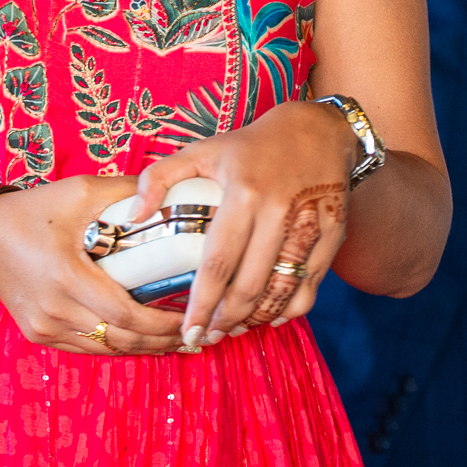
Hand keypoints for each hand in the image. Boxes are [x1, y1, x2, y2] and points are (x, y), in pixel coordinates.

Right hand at [0, 177, 187, 355]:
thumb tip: (172, 192)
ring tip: (177, 340)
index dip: (163, 323)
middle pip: (120, 339)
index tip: (192, 316)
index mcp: (66, 276)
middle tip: (195, 333)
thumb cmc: (32, 210)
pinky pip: (86, 348)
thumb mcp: (79, 191)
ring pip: (105, 349)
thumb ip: (126, 192)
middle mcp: (54, 310)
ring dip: (143, 348)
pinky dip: (116, 346)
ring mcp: (44, 327)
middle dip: (162, 340)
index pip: (125, 315)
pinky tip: (141, 341)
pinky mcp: (38, 334)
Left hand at [130, 100, 358, 347]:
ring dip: (257, 319)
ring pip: (282, 290)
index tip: (189, 331)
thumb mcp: (201, 149)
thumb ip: (159, 177)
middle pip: (250, 285)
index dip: (202, 303)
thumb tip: (133, 216)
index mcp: (242, 193)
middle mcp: (277, 212)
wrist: (317, 129)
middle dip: (226, 320)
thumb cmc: (251, 144)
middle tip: (208, 337)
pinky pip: (312, 285)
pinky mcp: (333, 234)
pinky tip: (271, 316)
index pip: (218, 262)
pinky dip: (291, 308)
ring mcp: (309, 225)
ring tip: (234, 329)